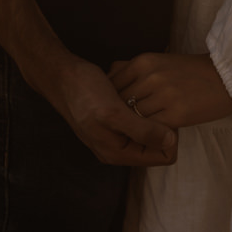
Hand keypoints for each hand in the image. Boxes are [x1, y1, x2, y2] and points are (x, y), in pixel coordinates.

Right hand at [43, 55, 177, 167]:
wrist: (61, 76)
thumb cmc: (84, 93)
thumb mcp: (114, 113)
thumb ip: (142, 130)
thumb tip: (170, 142)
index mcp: (120, 153)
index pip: (163, 155)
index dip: (169, 134)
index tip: (159, 112)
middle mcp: (119, 148)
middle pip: (157, 143)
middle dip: (158, 121)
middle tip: (147, 99)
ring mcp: (117, 134)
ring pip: (149, 127)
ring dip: (148, 109)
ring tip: (136, 92)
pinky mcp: (114, 120)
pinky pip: (138, 116)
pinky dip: (139, 102)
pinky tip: (130, 88)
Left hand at [108, 52, 231, 128]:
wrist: (225, 78)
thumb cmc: (190, 71)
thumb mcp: (159, 61)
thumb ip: (133, 68)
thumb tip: (109, 75)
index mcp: (144, 61)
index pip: (113, 84)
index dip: (111, 99)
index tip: (114, 109)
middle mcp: (150, 77)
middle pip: (121, 102)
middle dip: (119, 114)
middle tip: (120, 125)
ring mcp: (162, 96)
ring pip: (135, 117)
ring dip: (133, 126)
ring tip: (134, 131)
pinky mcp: (176, 114)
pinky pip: (151, 128)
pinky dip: (148, 133)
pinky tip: (150, 134)